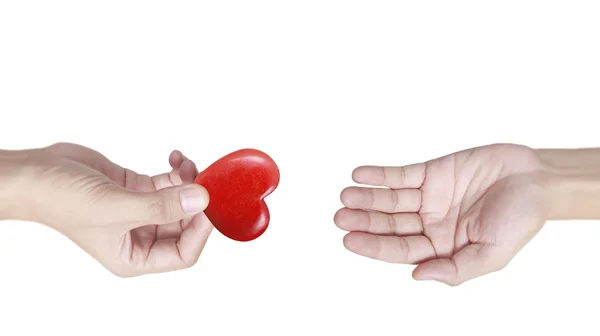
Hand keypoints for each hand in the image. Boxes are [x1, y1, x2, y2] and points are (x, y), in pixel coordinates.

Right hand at [7, 142, 212, 276]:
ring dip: (189, 182)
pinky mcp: (138, 190)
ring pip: (181, 201)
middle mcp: (140, 238)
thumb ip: (160, 206)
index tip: (209, 204)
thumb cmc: (63, 200)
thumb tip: (201, 200)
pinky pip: (169, 184)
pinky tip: (175, 158)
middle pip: (186, 226)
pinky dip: (178, 171)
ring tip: (184, 165)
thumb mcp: (116, 207)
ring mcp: (141, 212)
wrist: (37, 173)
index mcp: (134, 257)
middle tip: (205, 180)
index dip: (201, 231)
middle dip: (197, 203)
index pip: (183, 253)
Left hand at [334, 144, 547, 285]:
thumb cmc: (520, 219)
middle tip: (341, 217)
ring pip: (391, 200)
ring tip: (346, 195)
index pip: (400, 250)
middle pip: (389, 225)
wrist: (537, 180)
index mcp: (441, 248)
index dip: (374, 246)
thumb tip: (417, 276)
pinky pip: (401, 175)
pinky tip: (361, 174)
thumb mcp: (493, 254)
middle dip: (364, 221)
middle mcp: (430, 224)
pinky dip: (380, 175)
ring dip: (367, 198)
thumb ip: (456, 269)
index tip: (349, 240)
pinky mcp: (432, 173)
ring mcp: (430, 198)